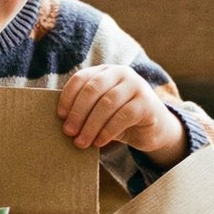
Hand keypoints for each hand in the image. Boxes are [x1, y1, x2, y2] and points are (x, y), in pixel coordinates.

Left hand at [57, 65, 185, 166]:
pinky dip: (108, 130)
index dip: (68, 97)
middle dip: (78, 112)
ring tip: (81, 142)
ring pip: (107, 103)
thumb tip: (61, 121)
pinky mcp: (147, 103)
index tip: (60, 116)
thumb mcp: (100, 110)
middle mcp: (122, 73)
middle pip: (93, 89)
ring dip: (91, 125)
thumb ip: (85, 109)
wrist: (153, 128)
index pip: (82, 78)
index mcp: (105, 71)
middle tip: (68, 132)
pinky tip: (99, 142)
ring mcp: (136, 86)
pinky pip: (123, 116)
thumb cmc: (119, 119)